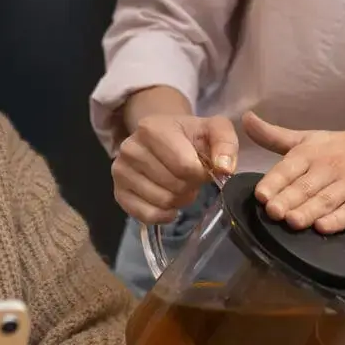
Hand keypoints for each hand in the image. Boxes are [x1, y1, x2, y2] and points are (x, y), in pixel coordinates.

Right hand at [111, 113, 237, 223]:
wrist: (161, 137)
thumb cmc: (188, 135)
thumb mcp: (212, 129)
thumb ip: (225, 143)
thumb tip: (224, 168)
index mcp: (151, 128)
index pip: (185, 166)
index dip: (201, 173)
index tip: (203, 168)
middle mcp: (130, 148)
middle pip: (174, 186)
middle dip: (190, 186)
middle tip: (190, 178)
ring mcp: (120, 171)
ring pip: (162, 202)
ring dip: (179, 200)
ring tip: (179, 186)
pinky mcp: (118, 192)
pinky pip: (146, 216)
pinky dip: (164, 215)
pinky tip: (169, 203)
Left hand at [244, 112, 344, 232]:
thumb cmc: (341, 148)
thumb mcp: (309, 139)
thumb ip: (275, 136)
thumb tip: (245, 119)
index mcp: (312, 152)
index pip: (290, 167)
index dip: (275, 181)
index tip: (261, 195)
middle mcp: (330, 166)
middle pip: (306, 186)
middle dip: (289, 199)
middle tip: (272, 212)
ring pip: (327, 200)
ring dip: (310, 211)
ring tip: (292, 222)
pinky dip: (339, 220)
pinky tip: (324, 227)